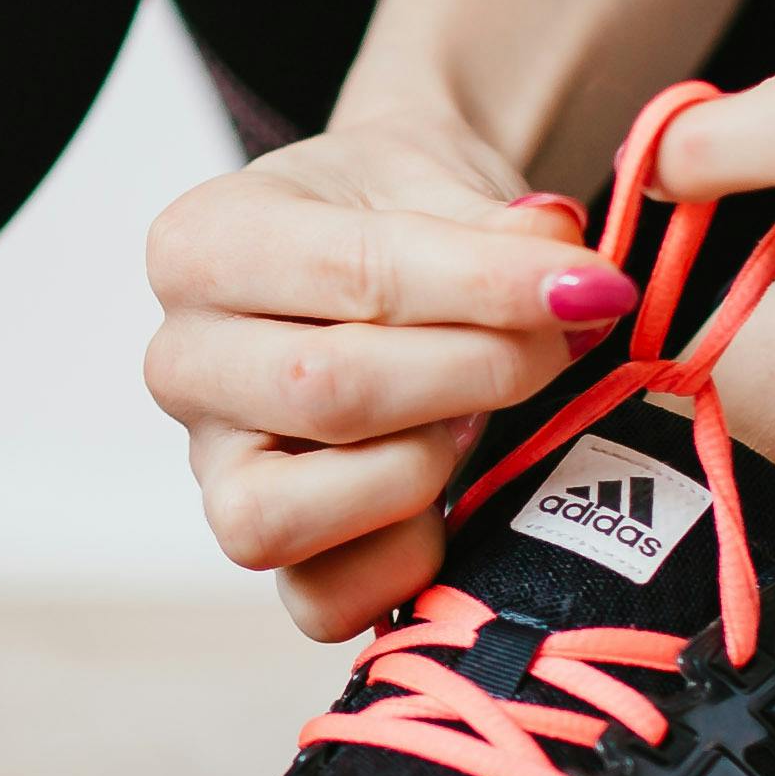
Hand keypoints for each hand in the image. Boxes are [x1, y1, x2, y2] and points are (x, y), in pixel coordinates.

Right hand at [146, 114, 634, 637]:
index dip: (487, 287)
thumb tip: (572, 281)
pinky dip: (403, 561)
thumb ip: (501, 229)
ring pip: (282, 515)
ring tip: (476, 416)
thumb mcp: (442, 176)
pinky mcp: (262, 542)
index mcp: (199, 247)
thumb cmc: (400, 210)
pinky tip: (452, 491)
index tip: (592, 286)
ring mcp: (212, 465)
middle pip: (324, 393)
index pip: (353, 274)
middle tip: (561, 343)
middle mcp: (182, 362)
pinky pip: (319, 599)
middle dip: (474, 372)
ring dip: (417, 469)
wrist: (381, 243)